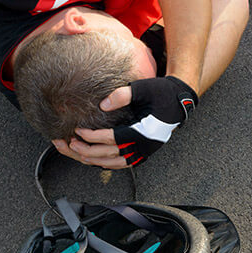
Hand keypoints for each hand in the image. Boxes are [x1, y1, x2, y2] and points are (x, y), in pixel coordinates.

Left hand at [57, 76, 198, 167]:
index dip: (93, 137)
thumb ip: (123, 95)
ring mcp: (145, 151)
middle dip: (88, 151)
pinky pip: (123, 163)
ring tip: (78, 153)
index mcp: (144, 132)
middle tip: (71, 144)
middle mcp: (144, 146)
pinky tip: (96, 159)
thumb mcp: (143, 88)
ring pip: (115, 163)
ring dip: (95, 160)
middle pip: (110, 155)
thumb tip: (103, 104)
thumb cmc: (163, 93)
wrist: (180, 100)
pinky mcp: (144, 151)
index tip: (78, 130)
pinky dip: (107, 163)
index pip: (112, 139)